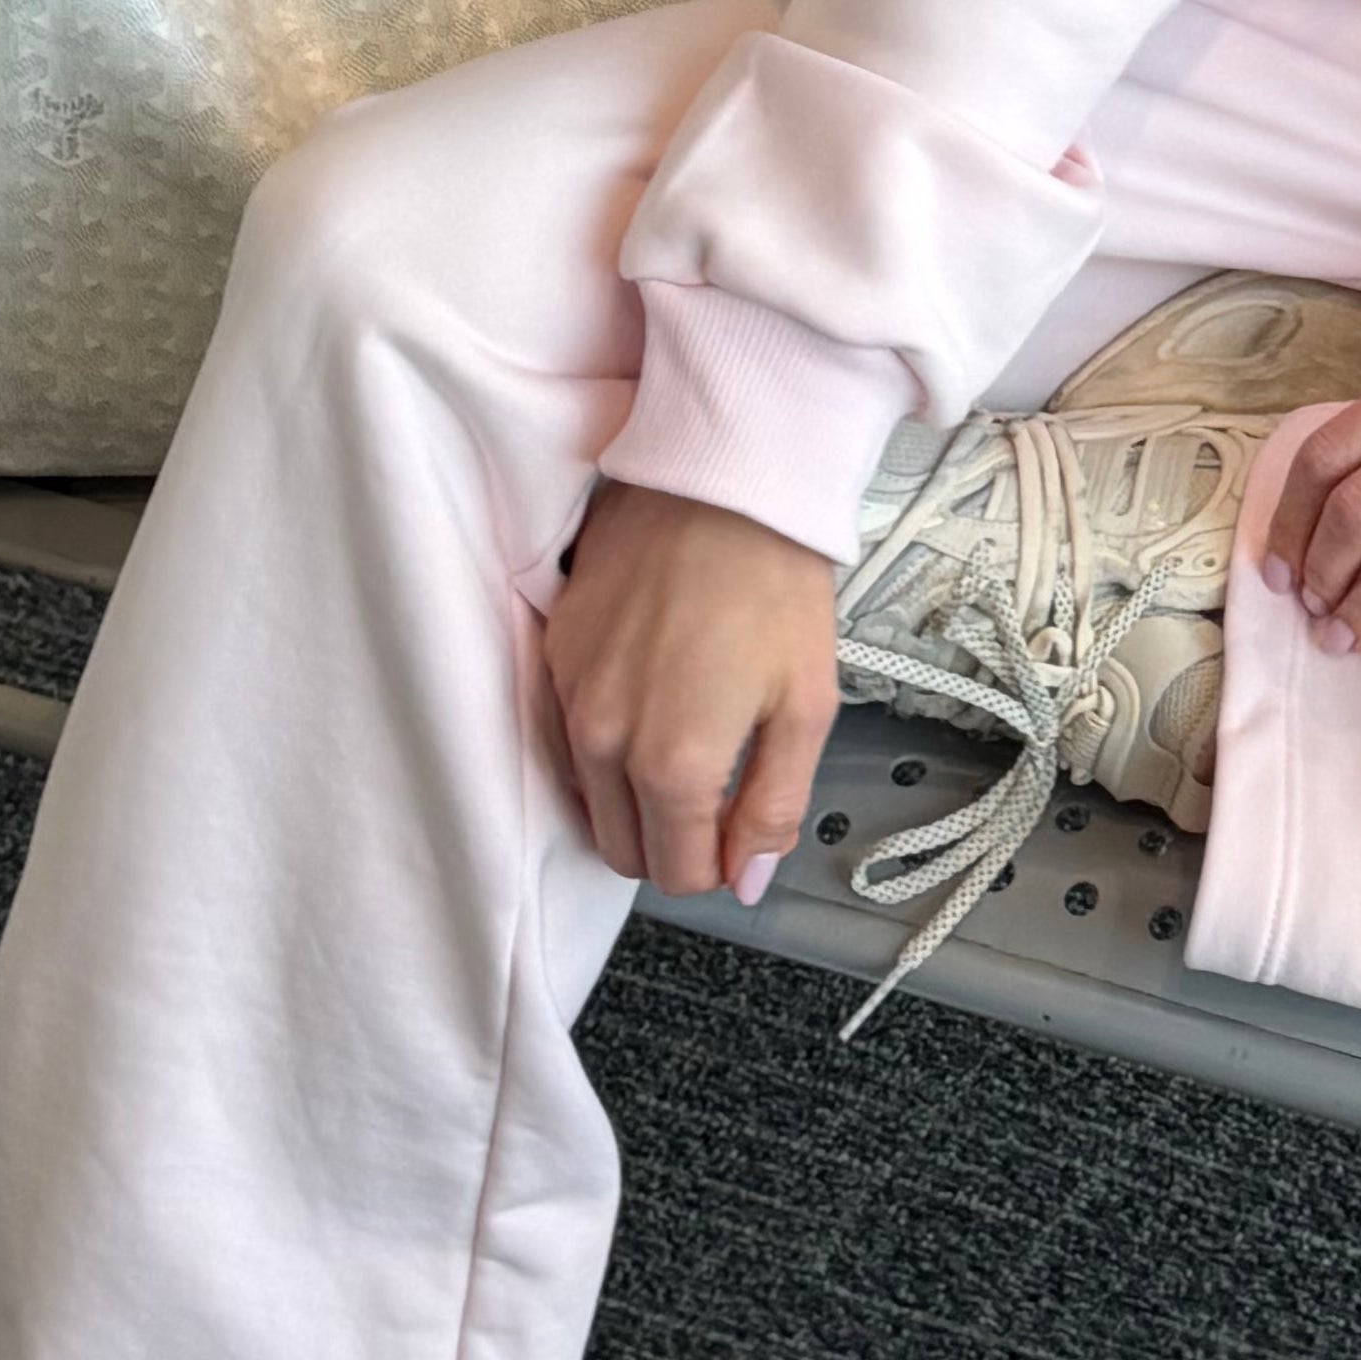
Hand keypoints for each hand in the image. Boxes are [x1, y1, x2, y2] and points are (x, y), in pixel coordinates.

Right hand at [542, 480, 837, 899]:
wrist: (719, 481)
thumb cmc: (772, 579)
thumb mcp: (807, 705)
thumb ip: (775, 806)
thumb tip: (749, 878)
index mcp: (673, 763)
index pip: (678, 872)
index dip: (718, 865)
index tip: (739, 835)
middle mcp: (605, 739)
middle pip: (623, 849)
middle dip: (672, 842)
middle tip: (718, 797)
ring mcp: (570, 697)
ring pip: (589, 800)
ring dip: (633, 799)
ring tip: (684, 745)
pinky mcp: (553, 657)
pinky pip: (568, 739)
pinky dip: (604, 746)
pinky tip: (647, 707)